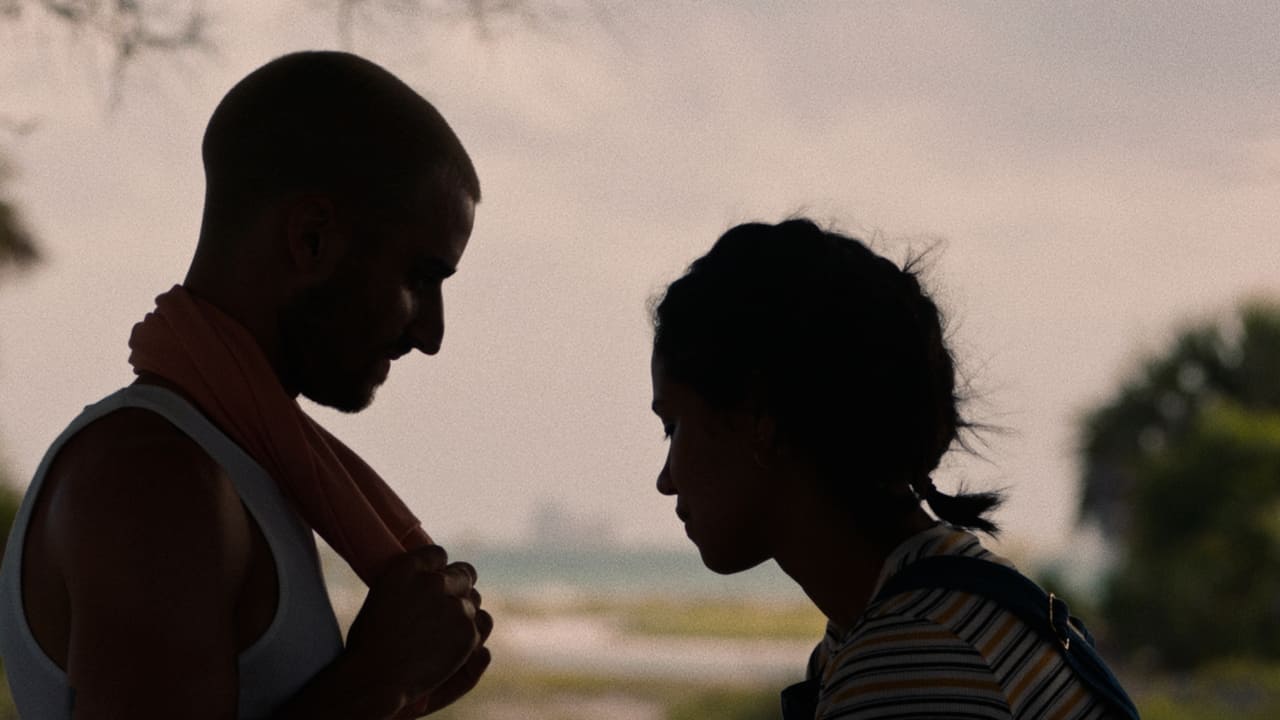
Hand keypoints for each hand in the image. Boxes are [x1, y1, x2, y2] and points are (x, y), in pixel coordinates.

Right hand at [344, 545, 484, 708]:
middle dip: (459, 587)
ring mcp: (453, 606)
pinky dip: (469, 635)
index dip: (439, 570)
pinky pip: (479, 625)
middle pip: (464, 573)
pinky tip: (449, 648)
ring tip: (443, 632)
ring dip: (464, 612)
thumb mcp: (382, 596)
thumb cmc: (369, 643)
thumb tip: (433, 575)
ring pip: (474, 601)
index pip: (438, 554)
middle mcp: (433, 582)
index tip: (436, 582)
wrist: (375, 680)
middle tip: (446, 608)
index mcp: (406, 568)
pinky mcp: (467, 632)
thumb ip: (410, 581)